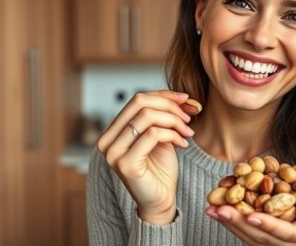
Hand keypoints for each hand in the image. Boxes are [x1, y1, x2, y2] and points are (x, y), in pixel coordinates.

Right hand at [97, 90, 194, 224]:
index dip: (163, 95)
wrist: (160, 201)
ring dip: (174, 121)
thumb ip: (163, 116)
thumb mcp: (161, 136)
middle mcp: (107, 141)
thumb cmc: (160, 170)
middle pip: (140, 103)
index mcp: (112, 131)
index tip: (185, 99)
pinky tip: (183, 144)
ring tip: (187, 132)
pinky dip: (173, 135)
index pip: (137, 99)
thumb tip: (180, 96)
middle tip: (188, 118)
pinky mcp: (126, 164)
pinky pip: (153, 135)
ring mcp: (114, 153)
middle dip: (169, 106)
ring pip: (147, 117)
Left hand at [205, 194, 295, 245]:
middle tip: (220, 209)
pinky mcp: (259, 243)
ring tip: (212, 209)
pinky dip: (229, 223)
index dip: (268, 225)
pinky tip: (215, 211)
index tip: (252, 215)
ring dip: (228, 224)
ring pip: (247, 237)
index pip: (284, 233)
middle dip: (238, 223)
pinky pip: (242, 234)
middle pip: (259, 237)